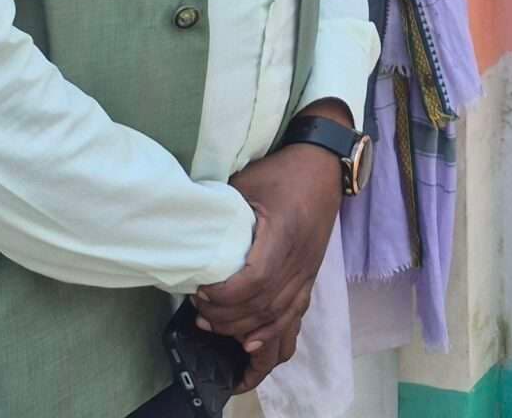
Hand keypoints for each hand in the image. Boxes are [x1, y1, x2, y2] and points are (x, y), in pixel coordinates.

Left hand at [192, 117, 347, 371]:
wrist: (322, 166)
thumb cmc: (281, 171)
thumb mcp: (246, 184)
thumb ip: (222, 215)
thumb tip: (188, 239)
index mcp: (285, 233)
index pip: (257, 280)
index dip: (226, 295)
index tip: (201, 289)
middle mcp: (300, 259)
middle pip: (264, 305)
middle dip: (226, 317)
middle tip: (199, 309)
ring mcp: (307, 271)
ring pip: (278, 317)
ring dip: (243, 328)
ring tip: (213, 324)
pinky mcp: (309, 277)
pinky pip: (294, 316)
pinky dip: (272, 335)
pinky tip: (250, 345)